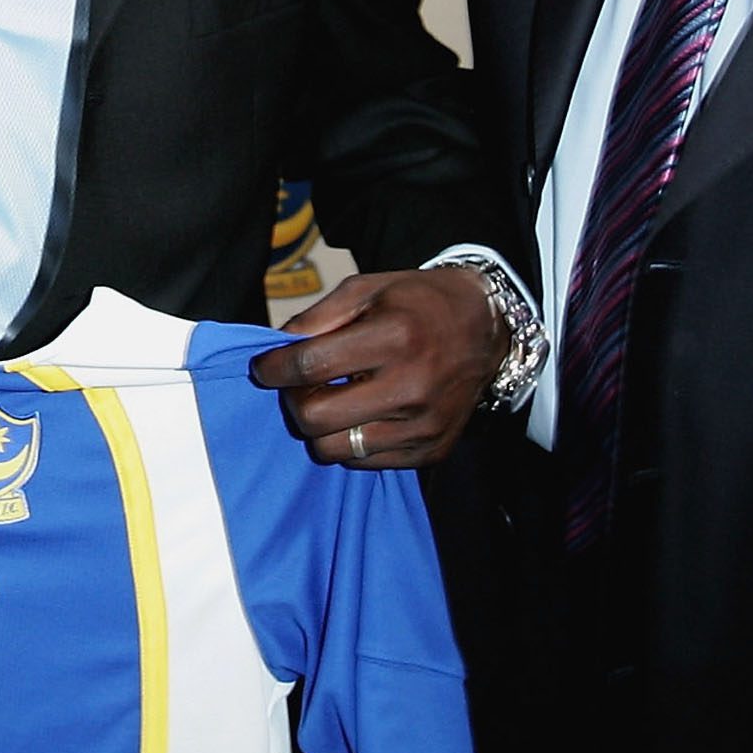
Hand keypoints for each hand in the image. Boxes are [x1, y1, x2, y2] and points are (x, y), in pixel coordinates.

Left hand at [249, 266, 501, 468]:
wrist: (487, 329)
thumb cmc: (418, 303)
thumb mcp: (368, 289)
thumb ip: (319, 317)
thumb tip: (277, 347)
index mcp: (393, 338)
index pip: (309, 367)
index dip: (274, 369)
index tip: (264, 368)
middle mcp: (411, 387)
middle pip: (315, 418)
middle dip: (295, 402)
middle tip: (301, 386)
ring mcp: (423, 425)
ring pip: (335, 450)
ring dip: (322, 428)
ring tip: (332, 402)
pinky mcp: (431, 450)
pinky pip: (366, 463)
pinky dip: (353, 442)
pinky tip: (363, 415)